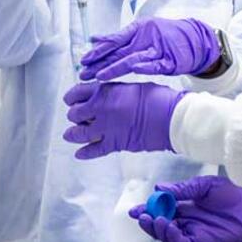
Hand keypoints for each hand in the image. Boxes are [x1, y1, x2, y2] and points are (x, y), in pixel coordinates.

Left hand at [62, 81, 185, 158]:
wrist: (170, 118)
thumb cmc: (158, 98)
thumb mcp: (132, 87)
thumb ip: (115, 92)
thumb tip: (108, 96)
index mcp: (105, 91)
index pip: (76, 93)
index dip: (71, 97)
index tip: (71, 100)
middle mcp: (100, 109)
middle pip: (74, 114)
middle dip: (74, 115)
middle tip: (77, 117)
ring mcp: (106, 128)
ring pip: (79, 133)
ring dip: (74, 134)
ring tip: (71, 134)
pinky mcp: (114, 144)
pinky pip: (93, 150)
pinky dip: (84, 153)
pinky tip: (79, 154)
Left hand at [80, 17, 220, 80]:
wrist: (194, 39)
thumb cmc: (164, 36)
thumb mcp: (140, 32)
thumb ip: (118, 37)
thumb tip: (95, 39)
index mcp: (136, 30)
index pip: (113, 41)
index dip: (98, 51)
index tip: (84, 60)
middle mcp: (144, 38)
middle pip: (118, 51)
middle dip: (100, 62)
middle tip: (84, 72)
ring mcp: (157, 49)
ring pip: (134, 58)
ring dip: (117, 67)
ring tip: (101, 76)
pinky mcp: (169, 60)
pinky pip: (156, 65)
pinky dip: (146, 67)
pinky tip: (134, 70)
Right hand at [129, 176, 241, 241]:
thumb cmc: (232, 195)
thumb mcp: (205, 186)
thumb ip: (183, 189)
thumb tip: (160, 187)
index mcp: (185, 206)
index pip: (161, 209)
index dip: (148, 209)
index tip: (135, 209)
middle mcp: (186, 221)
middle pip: (160, 225)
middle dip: (148, 221)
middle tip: (141, 215)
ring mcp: (192, 232)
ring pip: (167, 236)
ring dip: (157, 229)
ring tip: (154, 219)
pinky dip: (171, 236)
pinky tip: (168, 226)